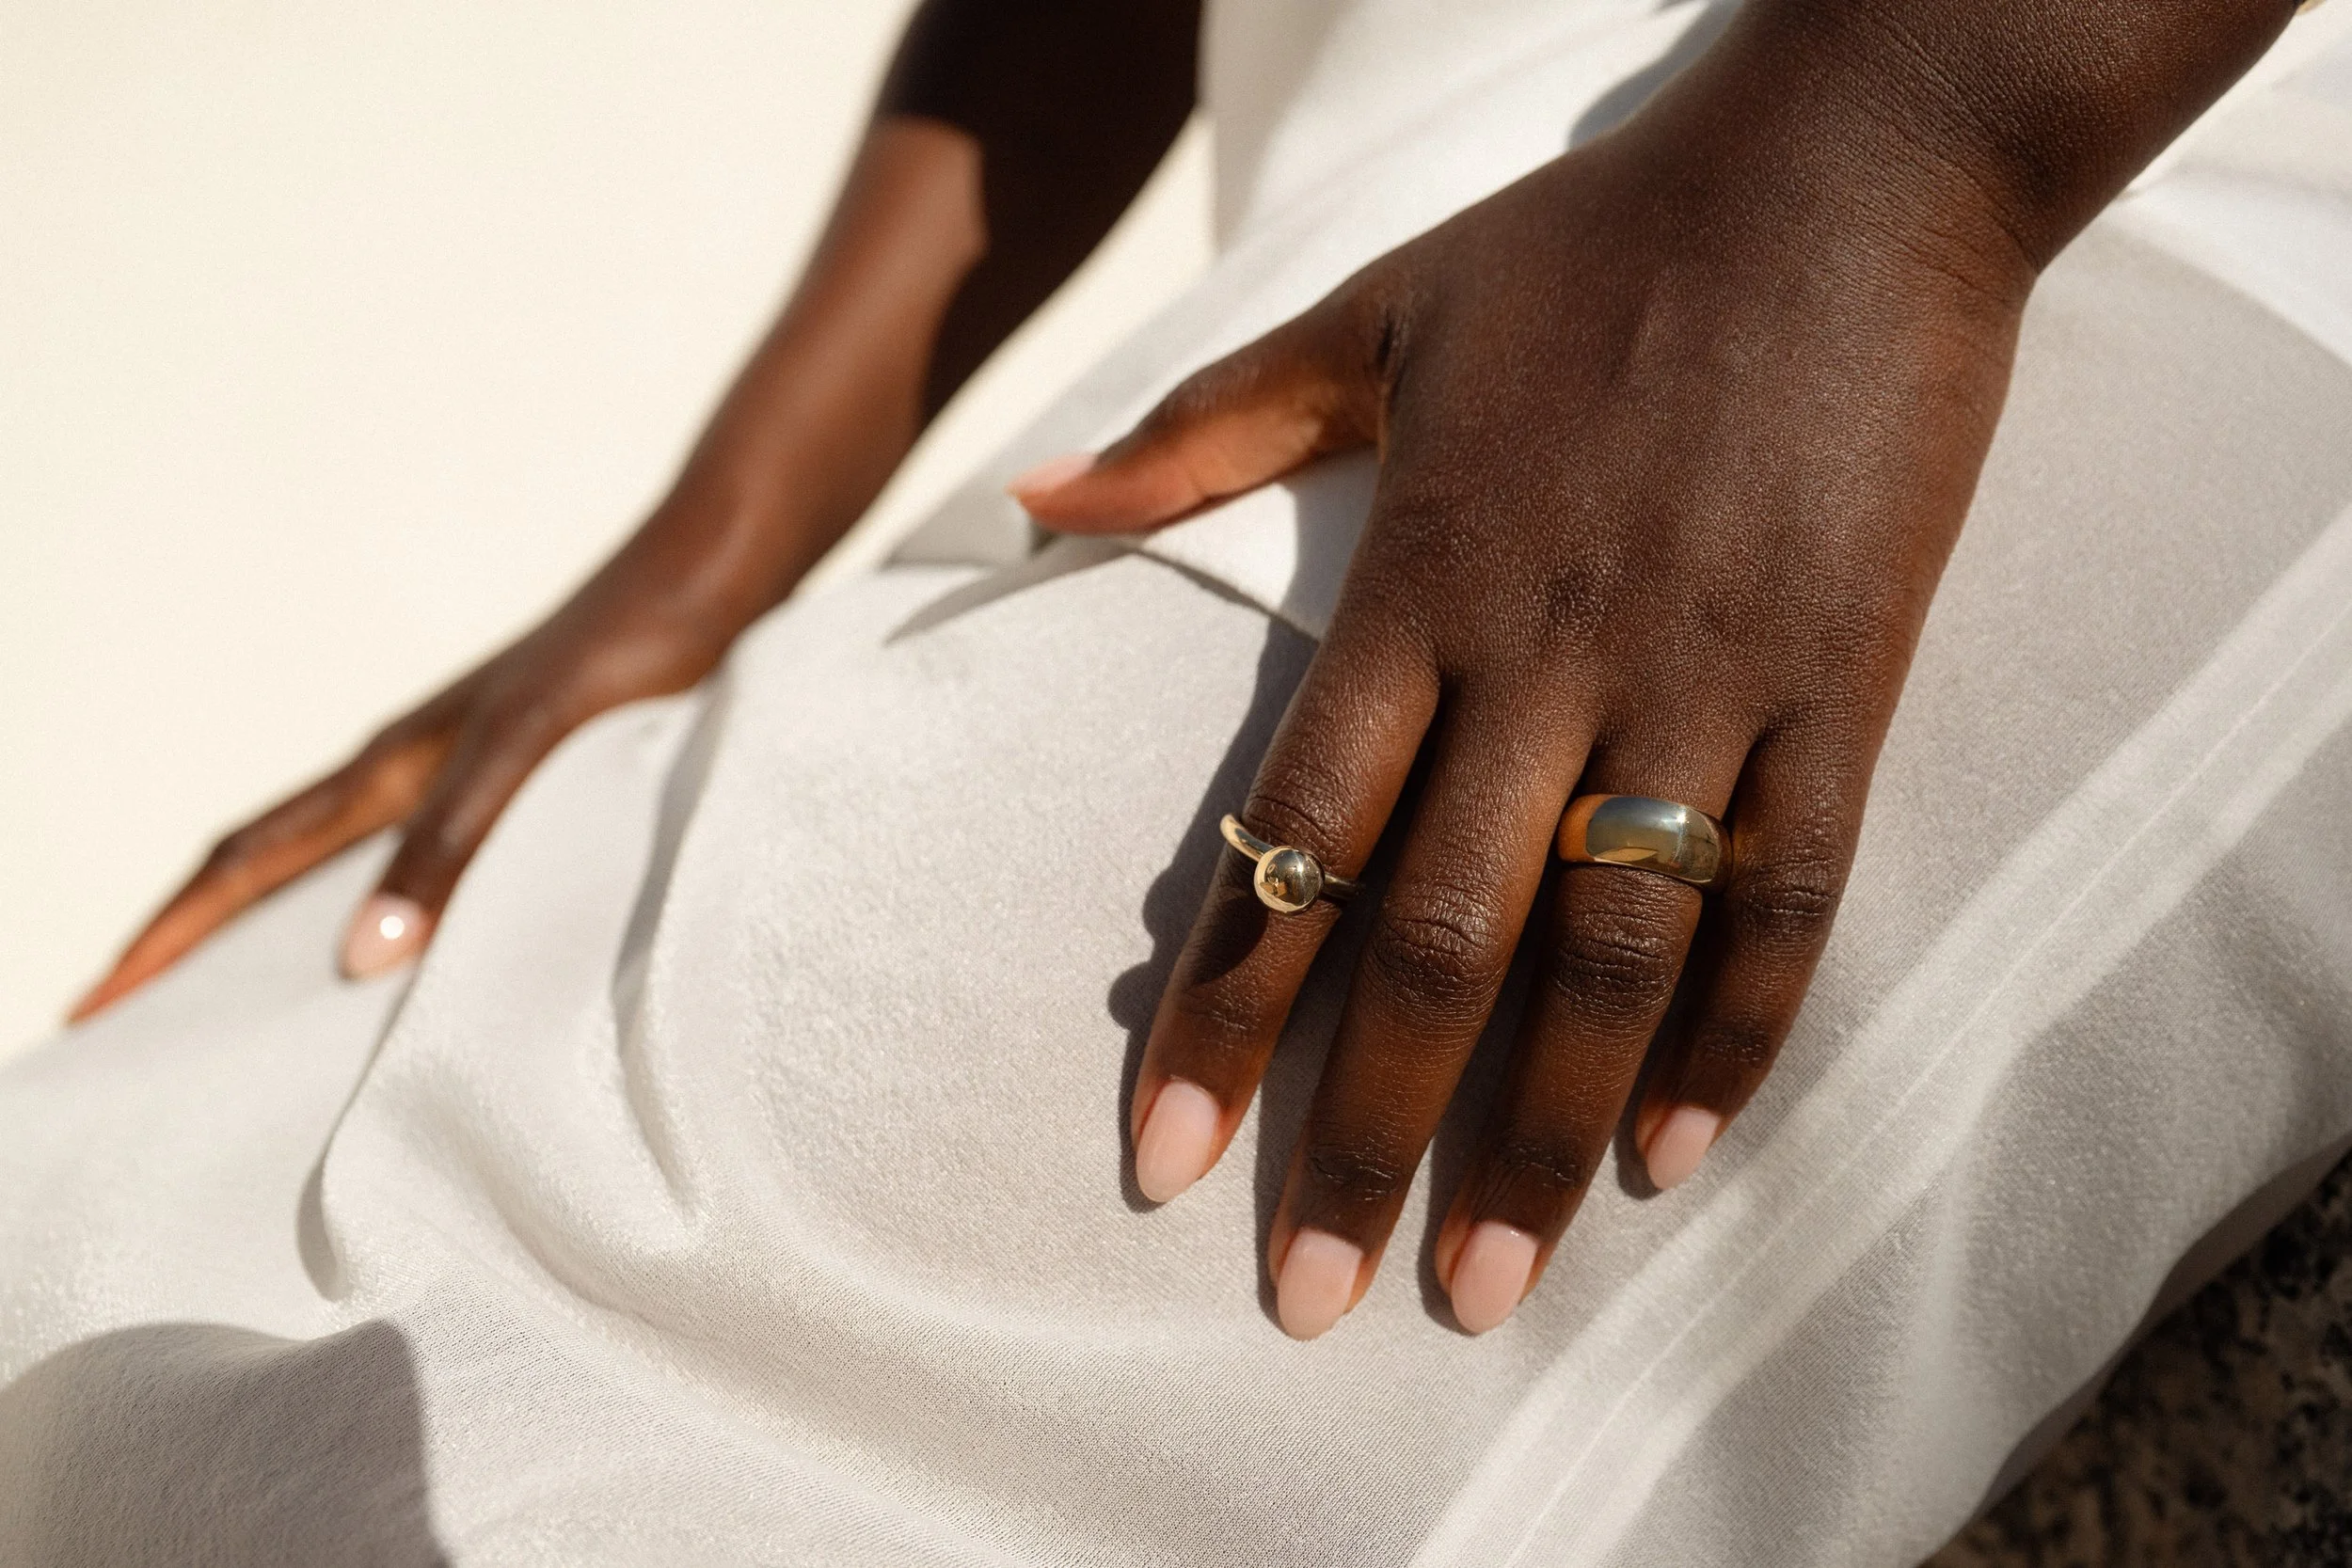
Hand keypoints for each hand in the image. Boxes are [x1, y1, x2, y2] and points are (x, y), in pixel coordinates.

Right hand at [69, 523, 750, 1019]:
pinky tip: (398, 942)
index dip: (165, 941)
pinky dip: (364, 901)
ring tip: (228, 1004)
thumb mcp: (542, 750)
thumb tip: (357, 957)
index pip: (243, 863)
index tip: (89, 1011)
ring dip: (263, 923)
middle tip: (119, 1022)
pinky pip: (406, 848)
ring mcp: (460, 762)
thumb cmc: (639, 648)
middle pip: (260, 859)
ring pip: (327, 853)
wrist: (717, 570)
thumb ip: (456, 845)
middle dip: (183, 941)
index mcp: (398, 765)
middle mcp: (412, 764)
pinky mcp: (521, 767)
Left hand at [1013, 8, 2056, 1337]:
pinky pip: (1793, 885)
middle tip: (1313, 1295)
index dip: (1219, 1010)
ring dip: (1541, 1130)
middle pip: (1435, 936)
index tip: (1157, 1158)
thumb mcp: (1373, 313)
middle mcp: (1553, 647)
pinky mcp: (1849, 671)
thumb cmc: (1595, 239)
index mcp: (1421, 577)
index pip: (1293, 835)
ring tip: (1483, 1283)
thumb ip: (1201, 429)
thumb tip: (1025, 500)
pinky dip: (1741, 1031)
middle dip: (1360, 1130)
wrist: (1853, 155)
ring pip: (1613, 945)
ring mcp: (1710, 669)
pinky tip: (1678, 1154)